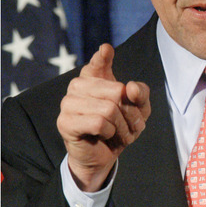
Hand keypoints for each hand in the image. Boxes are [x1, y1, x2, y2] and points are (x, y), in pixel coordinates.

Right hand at [56, 44, 150, 191]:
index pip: (98, 63)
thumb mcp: (139, 110)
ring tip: (116, 133)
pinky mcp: (65, 122)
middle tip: (128, 125)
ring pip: (108, 109)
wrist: (103, 156)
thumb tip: (130, 87)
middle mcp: (77, 86)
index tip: (106, 50)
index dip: (103, 57)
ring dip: (121, 126)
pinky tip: (103, 136)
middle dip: (129, 113)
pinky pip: (99, 123)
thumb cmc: (119, 127)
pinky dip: (109, 133)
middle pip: (116, 92)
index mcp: (92, 77)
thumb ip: (140, 94)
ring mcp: (68, 103)